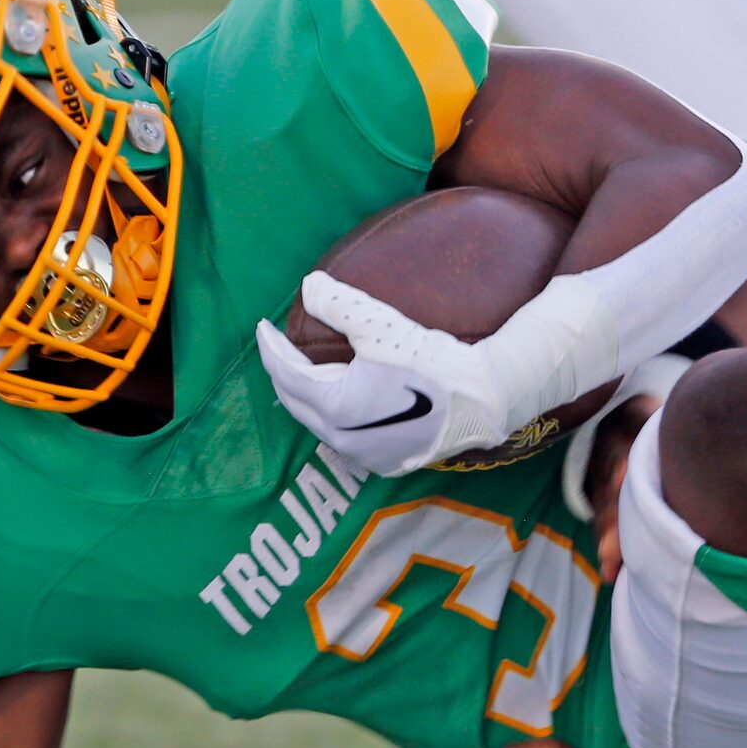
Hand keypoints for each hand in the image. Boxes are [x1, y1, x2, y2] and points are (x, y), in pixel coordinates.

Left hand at [256, 271, 514, 474]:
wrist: (483, 400)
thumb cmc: (432, 363)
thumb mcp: (382, 328)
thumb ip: (339, 305)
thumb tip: (308, 285)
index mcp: (335, 408)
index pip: (287, 375)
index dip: (271, 348)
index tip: (262, 327)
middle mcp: (343, 440)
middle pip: (297, 403)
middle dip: (283, 374)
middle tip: (276, 348)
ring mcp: (365, 457)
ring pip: (319, 424)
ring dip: (307, 397)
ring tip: (300, 373)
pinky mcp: (386, 463)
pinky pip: (344, 437)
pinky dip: (332, 416)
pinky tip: (338, 401)